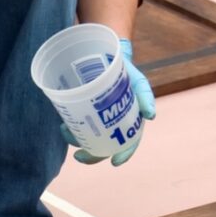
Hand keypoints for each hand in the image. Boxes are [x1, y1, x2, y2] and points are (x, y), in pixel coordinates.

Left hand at [61, 38, 155, 166]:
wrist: (104, 54)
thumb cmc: (125, 70)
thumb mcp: (137, 81)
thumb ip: (145, 96)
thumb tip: (151, 116)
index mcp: (129, 120)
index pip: (129, 142)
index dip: (124, 154)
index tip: (114, 162)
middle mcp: (113, 122)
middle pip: (105, 145)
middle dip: (92, 155)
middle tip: (78, 156)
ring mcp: (97, 118)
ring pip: (88, 137)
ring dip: (77, 141)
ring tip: (67, 132)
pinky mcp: (82, 111)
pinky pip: (77, 126)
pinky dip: (71, 129)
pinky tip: (65, 125)